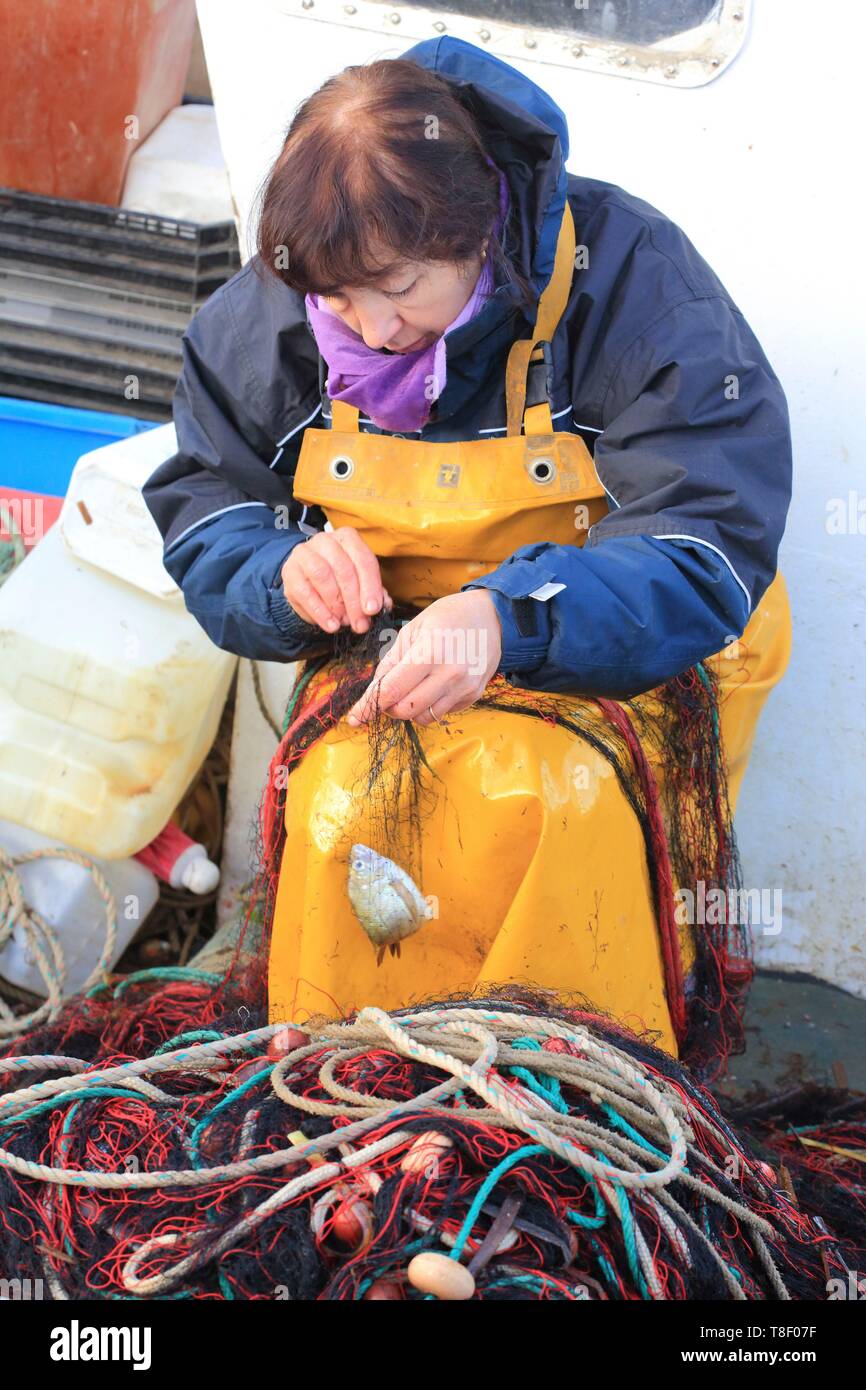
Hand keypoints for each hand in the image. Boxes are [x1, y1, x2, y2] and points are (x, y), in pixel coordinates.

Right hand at [280, 527, 391, 632]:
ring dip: (337, 604)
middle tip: (360, 623)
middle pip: (343, 569)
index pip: (363, 560)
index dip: (370, 587)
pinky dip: (320, 612)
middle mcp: (325, 540)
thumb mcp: (359, 583)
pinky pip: (304, 592)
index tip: (373, 609)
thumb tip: (383, 604)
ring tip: (345, 622)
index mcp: (347, 538)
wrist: (308, 582)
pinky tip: (331, 625)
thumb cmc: (338, 580)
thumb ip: (373, 592)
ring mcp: (304, 553)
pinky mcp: (289, 571)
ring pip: (322, 576)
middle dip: (354, 601)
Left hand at [345, 589, 501, 725]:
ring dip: (409, 709)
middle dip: (388, 708)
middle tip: (385, 696)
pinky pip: (441, 713)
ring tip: (410, 689)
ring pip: (423, 717)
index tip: (354, 717)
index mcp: (430, 651)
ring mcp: (464, 687)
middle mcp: (449, 673)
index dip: (368, 706)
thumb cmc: (449, 617)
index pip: (391, 689)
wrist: (492, 617)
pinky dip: (429, 706)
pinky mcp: (473, 695)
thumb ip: (391, 661)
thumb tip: (374, 690)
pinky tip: (432, 686)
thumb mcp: (413, 629)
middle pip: (405, 709)